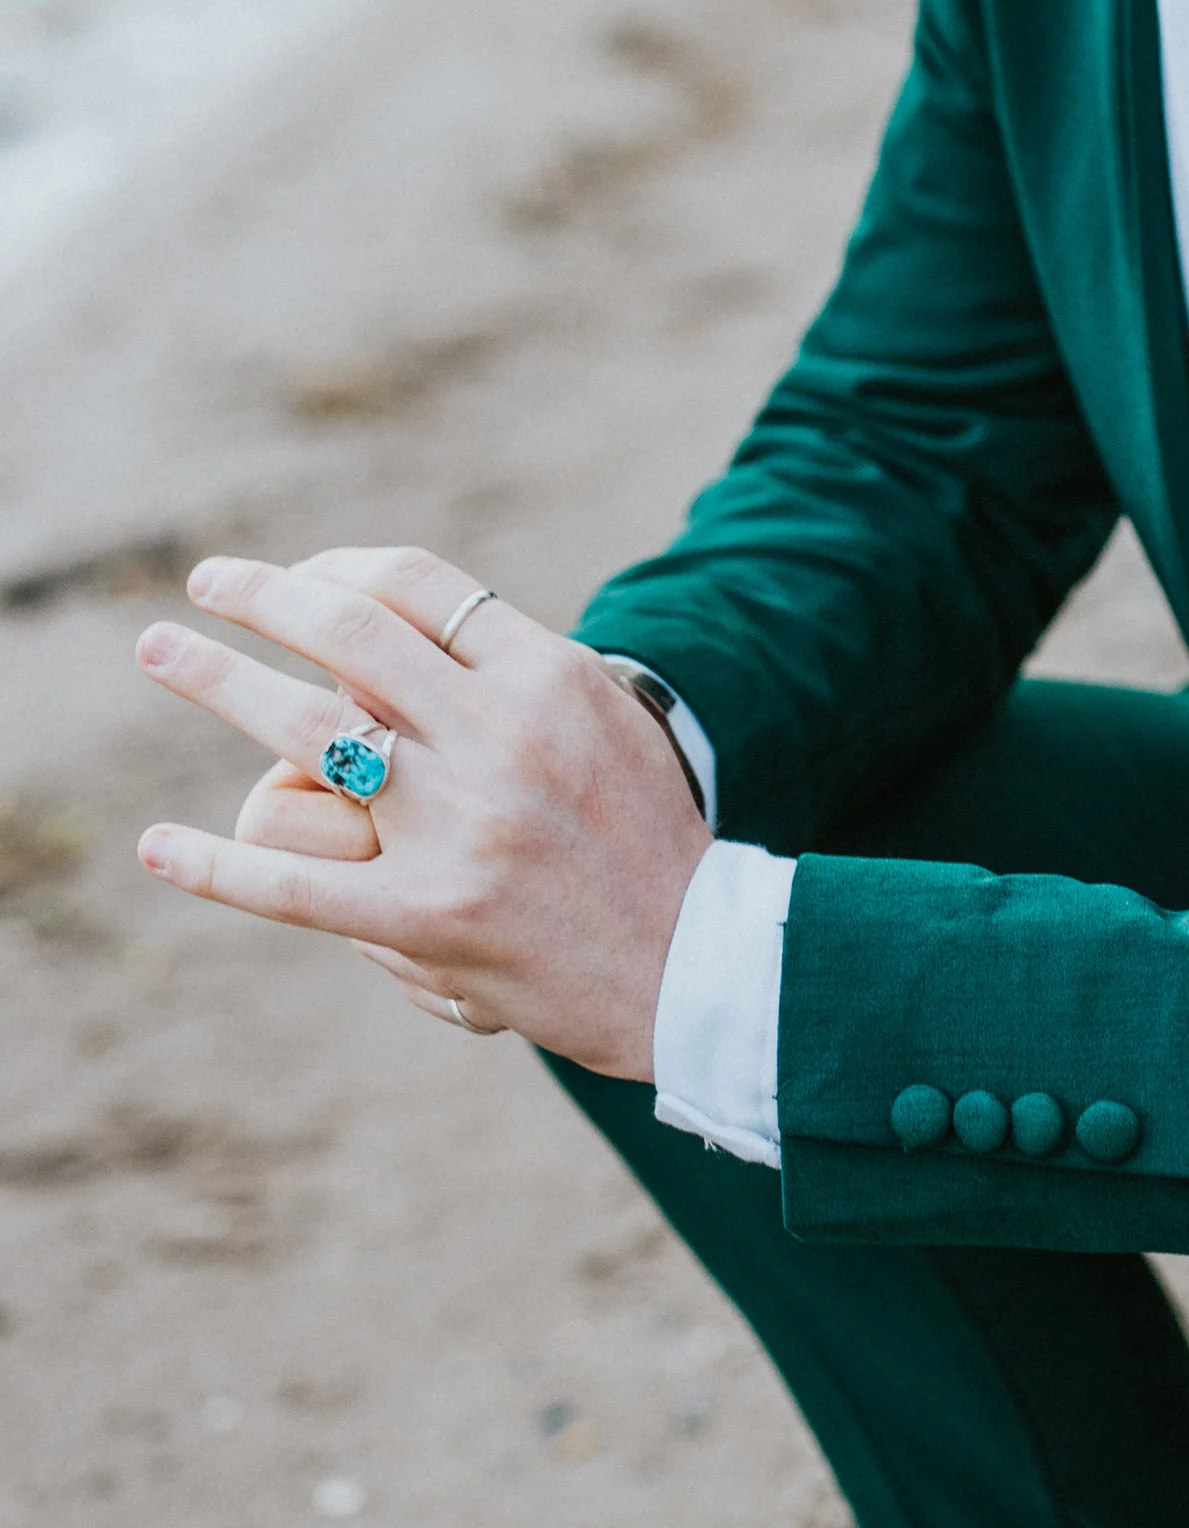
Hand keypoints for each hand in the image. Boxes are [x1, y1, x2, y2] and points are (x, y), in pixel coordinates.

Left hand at [134, 548, 710, 1080]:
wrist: (692, 962)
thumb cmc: (641, 831)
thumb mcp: (596, 717)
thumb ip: (507, 665)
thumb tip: (393, 612)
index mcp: (546, 677)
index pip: (415, 584)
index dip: (335, 565)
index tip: (292, 575)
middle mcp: (499, 738)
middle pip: (348, 633)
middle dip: (259, 596)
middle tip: (203, 582)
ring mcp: (459, 829)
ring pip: (307, 730)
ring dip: (217, 678)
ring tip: (159, 649)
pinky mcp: (427, 918)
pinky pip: (292, 886)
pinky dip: (215, 866)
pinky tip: (158, 845)